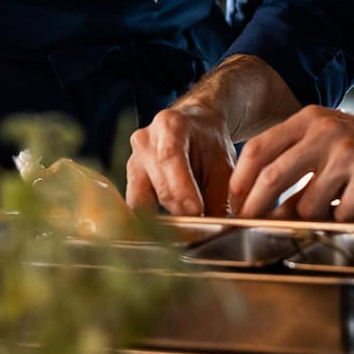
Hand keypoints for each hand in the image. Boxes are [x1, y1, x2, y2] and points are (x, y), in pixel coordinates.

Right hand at [125, 102, 236, 216]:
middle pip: (158, 184)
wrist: (196, 128)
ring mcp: (133, 159)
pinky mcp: (130, 179)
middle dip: (180, 210)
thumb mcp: (223, 164)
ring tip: (187, 222)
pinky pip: (136, 205)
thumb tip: (218, 228)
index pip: (170, 158)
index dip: (183, 189)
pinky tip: (172, 223)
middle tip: (200, 225)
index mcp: (170, 125)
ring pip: (142, 200)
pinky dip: (154, 218)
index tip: (198, 211)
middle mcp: (145, 140)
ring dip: (165, 217)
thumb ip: (219, 196)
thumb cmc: (210, 144)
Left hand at [228, 106, 353, 222]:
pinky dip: (349, 219)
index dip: (240, 181)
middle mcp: (324, 130)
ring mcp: (348, 152)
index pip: (258, 149)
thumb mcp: (332, 140)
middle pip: (272, 178)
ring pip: (307, 205)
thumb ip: (298, 162)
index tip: (233, 205)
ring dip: (315, 219)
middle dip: (257, 210)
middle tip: (252, 228)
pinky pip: (343, 215)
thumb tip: (262, 203)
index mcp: (309, 119)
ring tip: (337, 209)